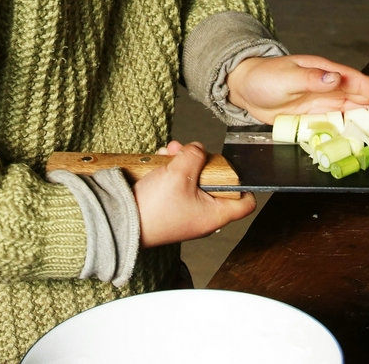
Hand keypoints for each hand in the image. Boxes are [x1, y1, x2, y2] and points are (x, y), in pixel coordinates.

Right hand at [133, 141, 254, 247]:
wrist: (122, 220)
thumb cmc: (154, 209)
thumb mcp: (179, 174)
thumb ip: (194, 156)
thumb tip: (198, 149)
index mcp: (214, 214)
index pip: (244, 203)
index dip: (245, 184)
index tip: (237, 168)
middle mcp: (203, 214)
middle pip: (216, 181)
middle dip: (200, 161)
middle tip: (187, 152)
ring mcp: (187, 210)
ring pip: (194, 178)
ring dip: (182, 161)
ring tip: (169, 153)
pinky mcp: (171, 205)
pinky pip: (178, 183)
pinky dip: (171, 169)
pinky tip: (161, 161)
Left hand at [226, 54, 368, 124]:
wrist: (245, 88)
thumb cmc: (264, 77)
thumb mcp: (286, 76)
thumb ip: (311, 78)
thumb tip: (335, 78)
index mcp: (327, 73)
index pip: (360, 83)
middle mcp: (331, 87)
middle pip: (367, 98)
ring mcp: (326, 103)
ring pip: (360, 112)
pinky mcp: (318, 117)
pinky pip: (344, 124)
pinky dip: (361, 130)